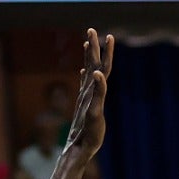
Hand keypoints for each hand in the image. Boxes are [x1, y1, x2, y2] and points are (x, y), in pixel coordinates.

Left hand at [65, 29, 114, 153]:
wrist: (78, 148)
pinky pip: (90, 89)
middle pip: (94, 65)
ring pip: (92, 73)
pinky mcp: (90, 109)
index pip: (97, 66)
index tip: (100, 34)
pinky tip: (89, 73)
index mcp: (91, 91)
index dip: (99, 50)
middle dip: (94, 48)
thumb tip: (93, 72)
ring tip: (88, 43)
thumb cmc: (87, 133)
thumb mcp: (92, 111)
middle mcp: (90, 92)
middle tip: (92, 30)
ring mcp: (89, 99)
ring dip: (91, 58)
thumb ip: (95, 91)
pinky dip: (92, 79)